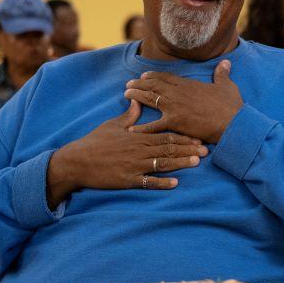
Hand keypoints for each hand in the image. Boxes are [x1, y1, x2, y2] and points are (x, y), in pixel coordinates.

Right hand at [46, 100, 207, 208]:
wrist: (76, 162)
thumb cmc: (95, 142)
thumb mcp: (113, 125)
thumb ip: (130, 114)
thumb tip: (138, 99)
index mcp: (137, 136)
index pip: (165, 135)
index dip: (183, 136)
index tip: (198, 136)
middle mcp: (139, 150)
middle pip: (168, 148)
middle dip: (188, 149)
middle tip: (206, 150)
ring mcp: (134, 166)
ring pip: (163, 164)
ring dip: (181, 163)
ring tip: (196, 162)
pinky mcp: (128, 180)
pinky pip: (148, 182)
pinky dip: (162, 183)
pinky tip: (175, 183)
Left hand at [124, 60, 242, 143]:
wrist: (232, 122)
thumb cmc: (231, 105)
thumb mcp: (227, 86)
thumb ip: (222, 73)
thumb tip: (226, 62)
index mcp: (188, 84)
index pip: (166, 77)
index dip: (153, 76)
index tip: (144, 75)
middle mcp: (178, 93)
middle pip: (153, 85)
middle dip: (139, 84)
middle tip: (128, 84)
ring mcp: (174, 107)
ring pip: (150, 99)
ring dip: (136, 96)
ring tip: (125, 95)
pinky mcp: (174, 122)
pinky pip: (154, 125)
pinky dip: (142, 127)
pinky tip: (131, 128)